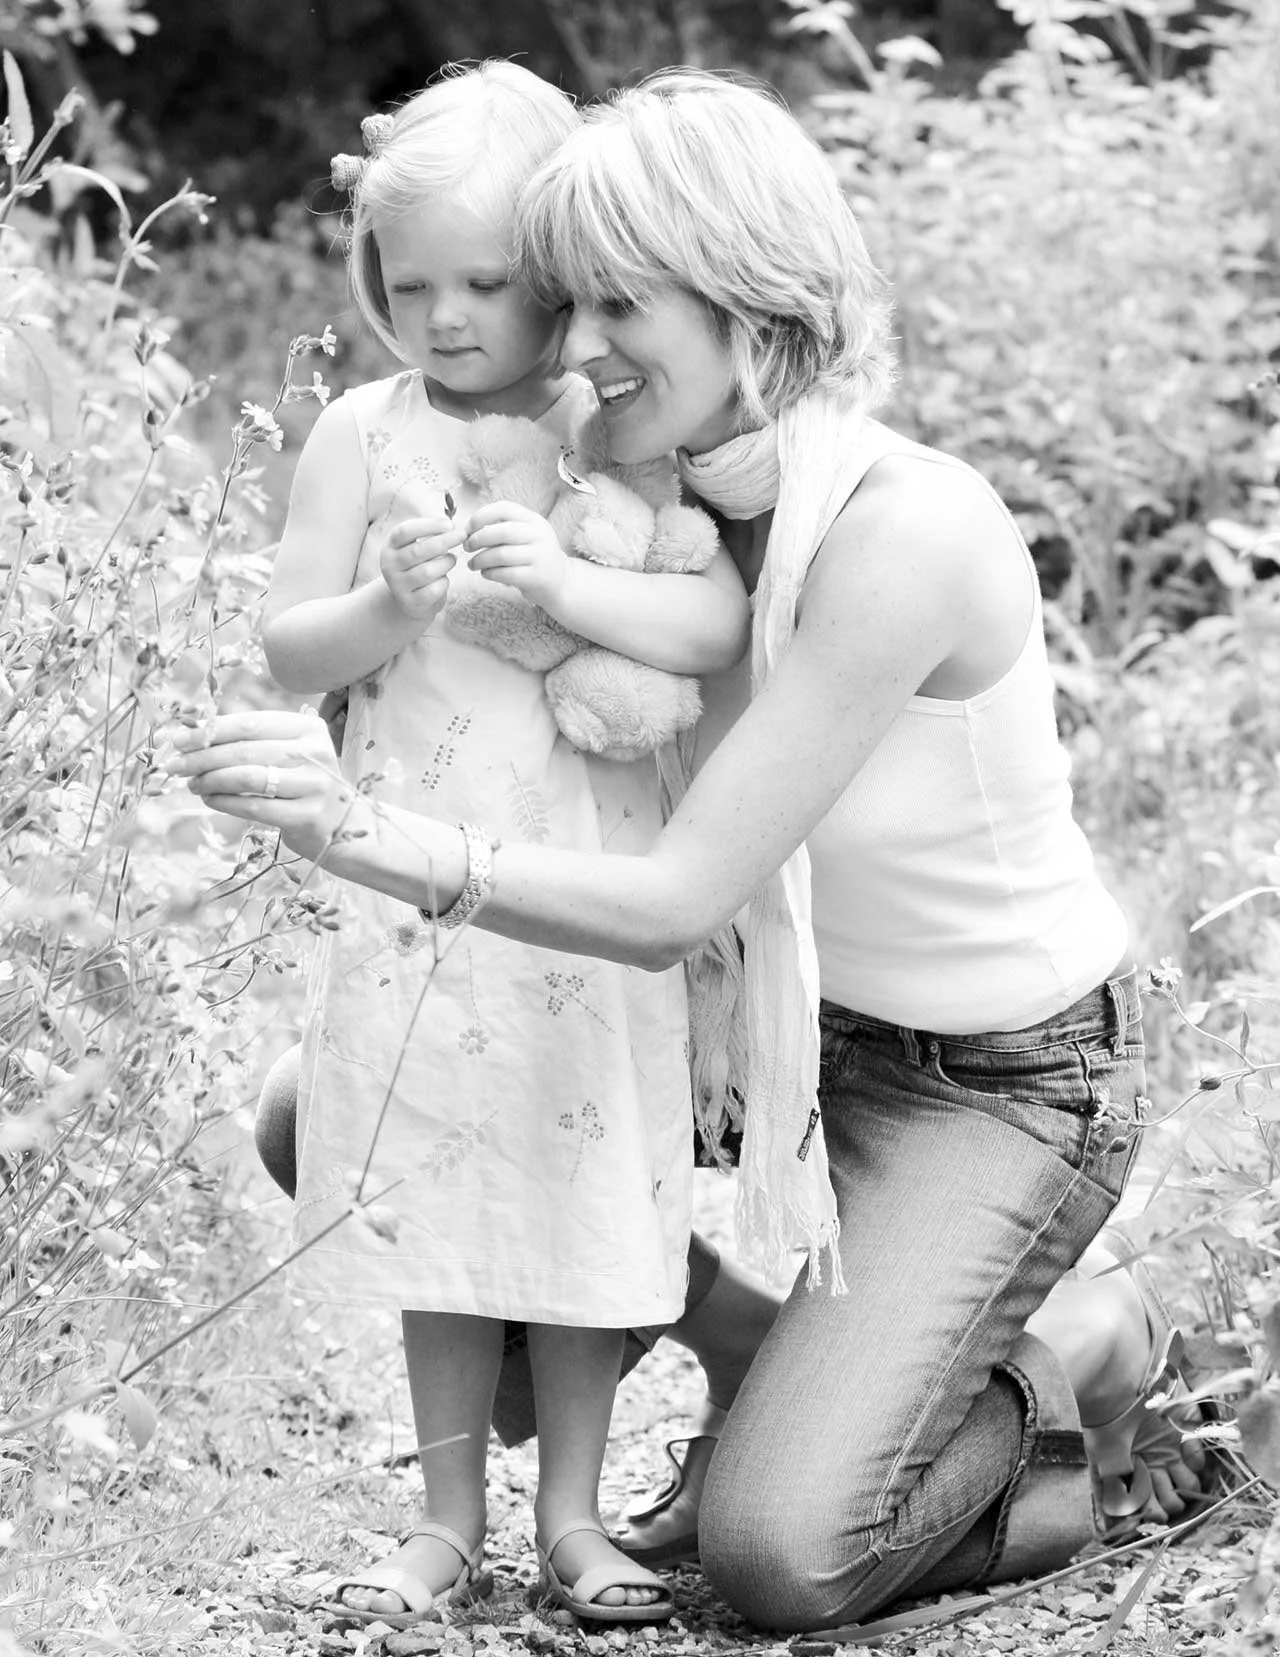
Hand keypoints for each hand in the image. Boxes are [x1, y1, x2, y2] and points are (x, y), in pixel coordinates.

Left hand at [162, 710, 372, 865]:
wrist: (344, 825)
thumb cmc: (306, 783)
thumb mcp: (290, 753)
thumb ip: (253, 741)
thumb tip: (194, 735)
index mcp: (309, 728)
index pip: (250, 723)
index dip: (209, 730)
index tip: (178, 739)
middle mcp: (315, 753)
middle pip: (245, 750)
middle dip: (201, 757)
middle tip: (174, 764)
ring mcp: (313, 785)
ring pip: (246, 777)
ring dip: (209, 780)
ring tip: (191, 783)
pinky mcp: (306, 816)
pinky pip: (253, 807)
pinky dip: (223, 802)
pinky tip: (208, 798)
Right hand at [381, 515, 463, 620]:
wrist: (408, 600)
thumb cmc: (418, 566)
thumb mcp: (416, 547)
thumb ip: (429, 535)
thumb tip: (450, 526)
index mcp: (390, 547)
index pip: (405, 531)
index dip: (429, 525)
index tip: (449, 524)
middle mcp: (389, 565)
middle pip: (418, 550)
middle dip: (445, 541)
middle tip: (462, 536)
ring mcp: (397, 585)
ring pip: (428, 571)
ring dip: (446, 563)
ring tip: (451, 559)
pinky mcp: (409, 602)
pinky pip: (433, 590)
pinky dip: (444, 583)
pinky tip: (443, 579)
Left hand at [464, 501, 570, 610]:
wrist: (561, 582)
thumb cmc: (533, 557)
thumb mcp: (526, 535)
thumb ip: (503, 528)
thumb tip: (469, 529)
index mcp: (535, 520)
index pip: (504, 508)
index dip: (481, 516)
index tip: (468, 529)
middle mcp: (540, 535)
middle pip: (501, 532)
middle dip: (478, 539)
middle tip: (467, 547)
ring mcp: (540, 557)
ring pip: (501, 554)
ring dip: (480, 559)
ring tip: (472, 564)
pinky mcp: (537, 577)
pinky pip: (505, 574)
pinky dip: (489, 573)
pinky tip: (485, 574)